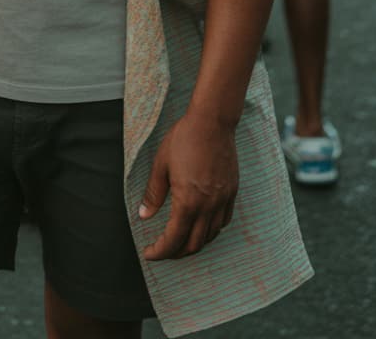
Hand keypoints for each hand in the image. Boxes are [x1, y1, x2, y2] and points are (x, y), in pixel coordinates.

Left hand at [139, 112, 238, 258]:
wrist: (212, 121)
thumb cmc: (184, 138)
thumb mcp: (161, 164)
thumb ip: (154, 193)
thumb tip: (144, 215)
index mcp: (187, 201)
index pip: (173, 239)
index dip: (160, 251)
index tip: (149, 254)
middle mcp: (208, 205)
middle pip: (193, 244)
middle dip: (176, 253)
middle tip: (163, 250)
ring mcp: (222, 200)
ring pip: (210, 236)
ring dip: (194, 244)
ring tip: (180, 241)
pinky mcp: (231, 192)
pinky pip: (223, 222)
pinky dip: (211, 231)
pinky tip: (202, 226)